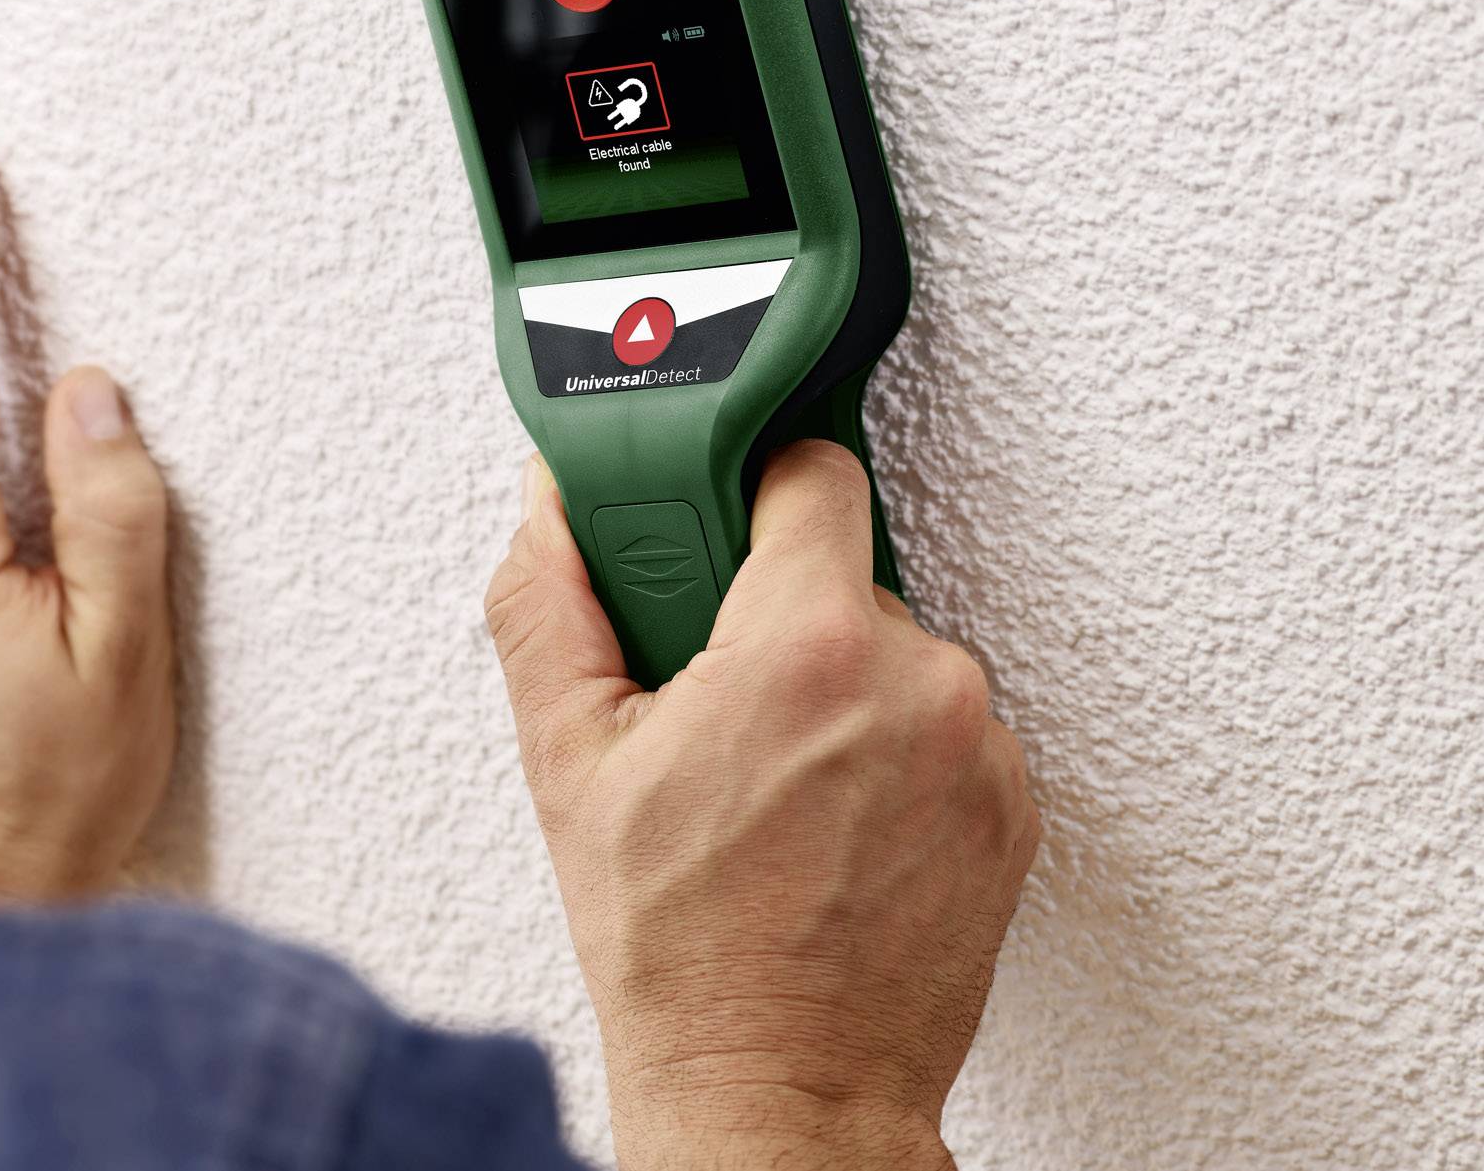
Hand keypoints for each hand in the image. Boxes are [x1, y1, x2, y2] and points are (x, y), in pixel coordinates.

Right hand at [487, 443, 1038, 1170]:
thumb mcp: (568, 757)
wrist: (780, 1092)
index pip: (808, 469)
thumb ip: (549, 599)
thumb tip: (551, 506)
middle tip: (710, 705)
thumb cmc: (682, 952)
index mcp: (809, 645)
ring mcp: (979, 748)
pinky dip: (888, 754)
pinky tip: (826, 822)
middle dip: (771, 618)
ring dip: (834, 691)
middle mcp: (919, 681)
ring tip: (767, 785)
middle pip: (840, 574)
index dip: (745, 490)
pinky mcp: (1014, 806)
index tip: (706, 533)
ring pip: (892, 654)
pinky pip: (940, 727)